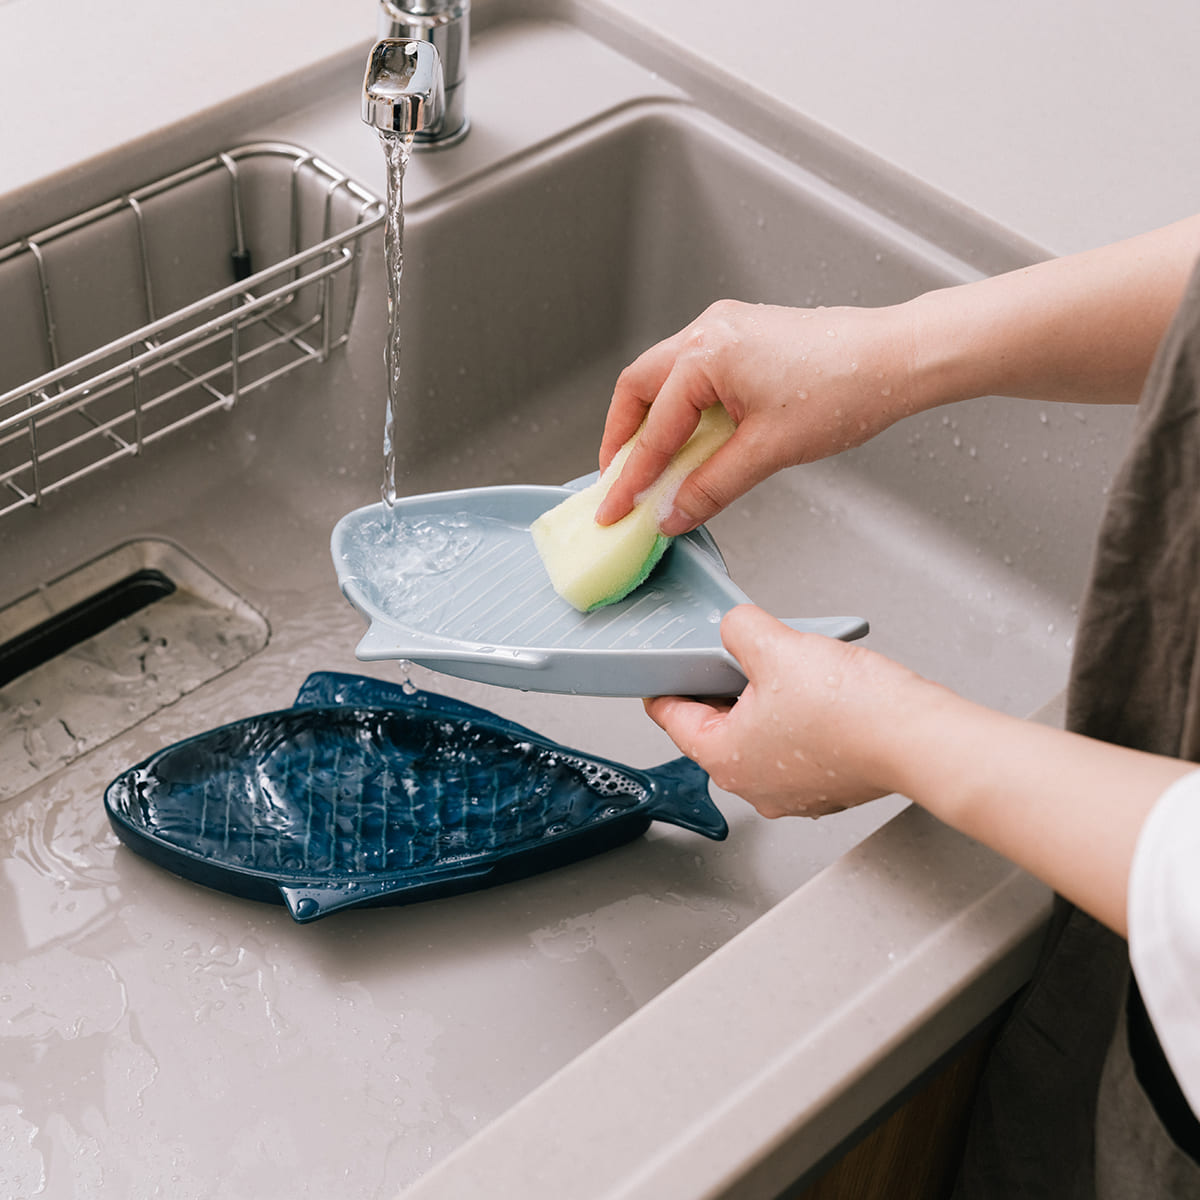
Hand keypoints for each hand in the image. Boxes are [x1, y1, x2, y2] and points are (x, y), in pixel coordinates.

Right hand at [595, 299, 917, 533]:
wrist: (897, 358)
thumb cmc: (846, 389)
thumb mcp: (768, 451)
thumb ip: (712, 486)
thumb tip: (674, 514)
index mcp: (706, 353)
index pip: (654, 428)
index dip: (632, 476)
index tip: (616, 508)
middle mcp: (708, 331)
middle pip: (639, 388)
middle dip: (623, 438)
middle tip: (619, 481)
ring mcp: (726, 329)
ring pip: (664, 378)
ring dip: (651, 422)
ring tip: (649, 466)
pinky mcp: (744, 337)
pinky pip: (693, 374)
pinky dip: (680, 408)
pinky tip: (689, 440)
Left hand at [644, 605, 929, 818]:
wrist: (918, 738)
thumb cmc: (851, 710)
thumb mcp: (775, 646)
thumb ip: (739, 629)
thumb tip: (734, 627)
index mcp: (724, 758)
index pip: (672, 718)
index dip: (666, 685)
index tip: (664, 673)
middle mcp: (754, 785)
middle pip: (717, 727)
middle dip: (724, 688)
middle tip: (735, 654)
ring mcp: (793, 793)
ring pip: (760, 737)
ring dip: (765, 703)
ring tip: (784, 667)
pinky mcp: (828, 787)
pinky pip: (797, 747)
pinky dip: (799, 721)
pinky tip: (818, 691)